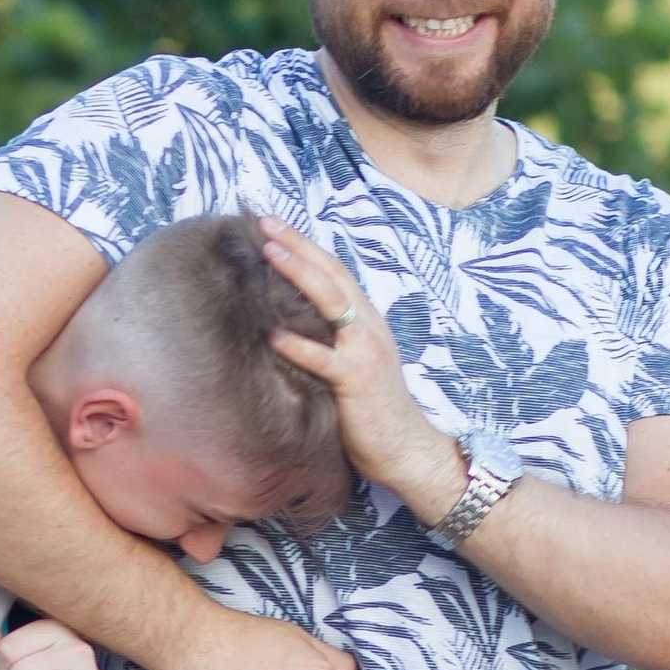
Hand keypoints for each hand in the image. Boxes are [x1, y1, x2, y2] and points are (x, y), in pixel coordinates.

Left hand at [254, 217, 468, 521]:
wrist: (405, 447)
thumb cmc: (372, 410)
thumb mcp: (351, 364)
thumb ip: (328, 340)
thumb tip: (284, 325)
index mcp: (366, 320)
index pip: (334, 272)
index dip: (305, 245)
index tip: (274, 226)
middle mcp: (368, 327)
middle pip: (331, 274)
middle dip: (298, 244)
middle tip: (264, 222)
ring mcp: (365, 351)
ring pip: (331, 302)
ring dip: (299, 274)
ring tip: (269, 253)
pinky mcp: (358, 381)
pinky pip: (325, 359)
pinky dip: (299, 345)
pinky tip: (274, 335)